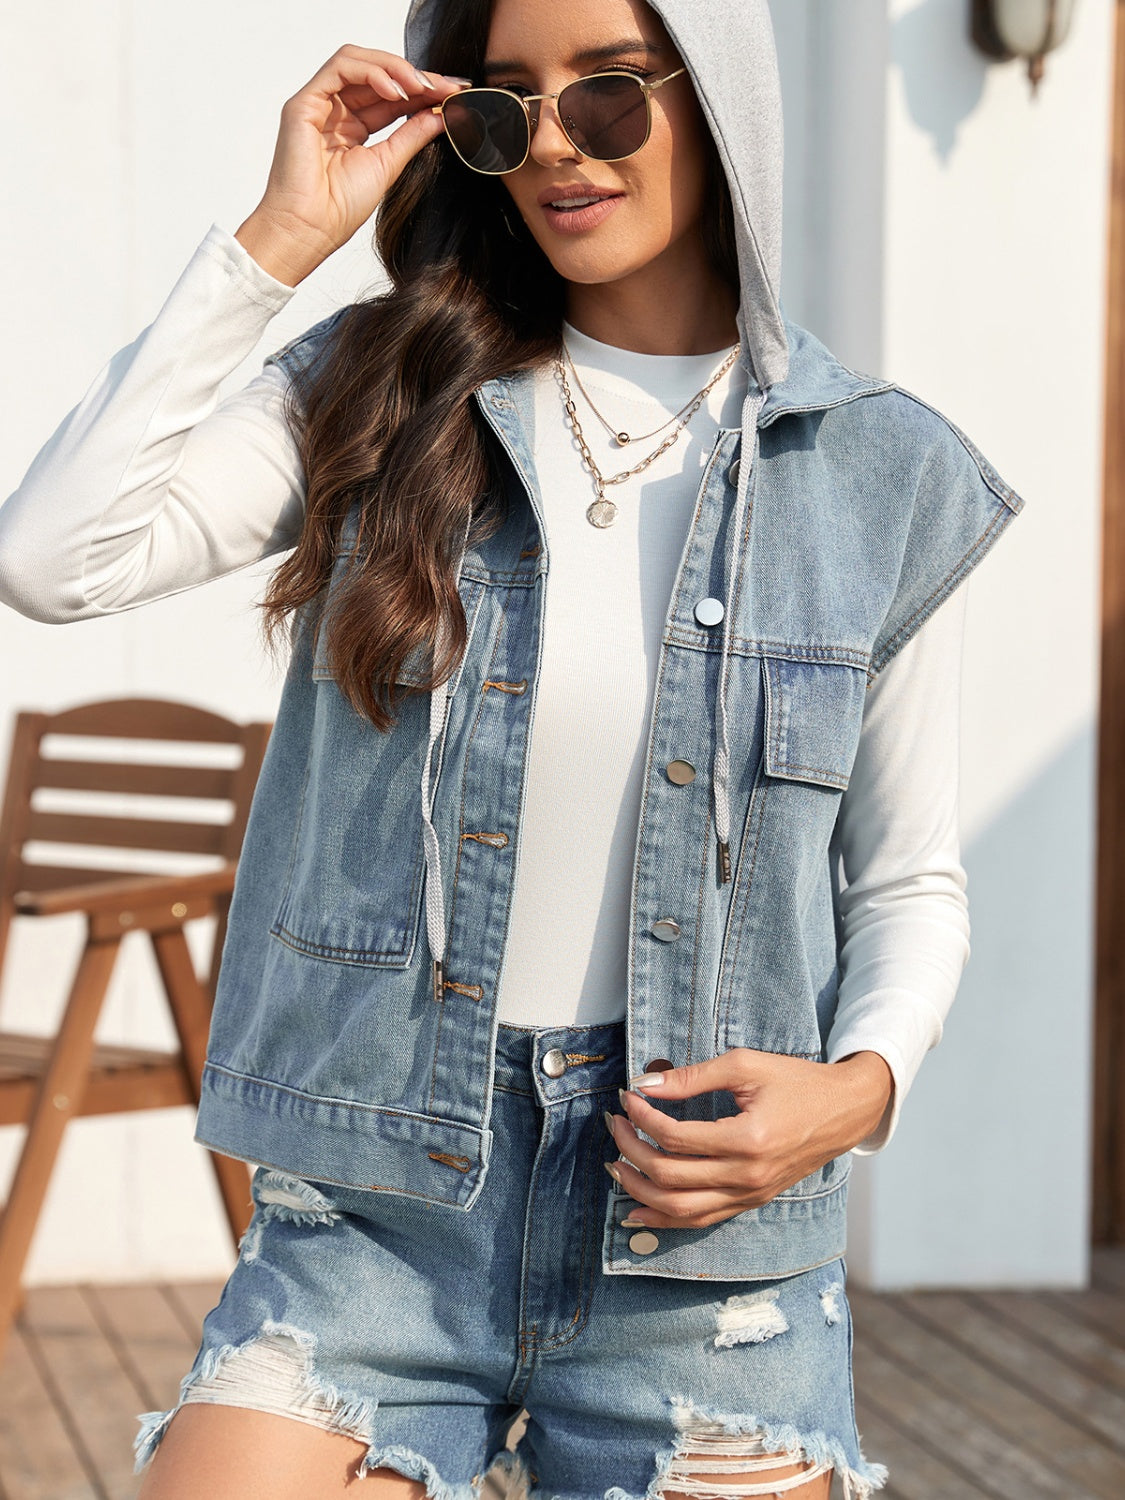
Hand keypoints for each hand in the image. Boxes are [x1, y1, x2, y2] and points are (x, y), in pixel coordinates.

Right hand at [235, 46, 469, 285]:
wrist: (311, 229)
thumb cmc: (340, 208)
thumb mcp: (388, 164)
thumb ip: (412, 135)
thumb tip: (442, 114)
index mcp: (353, 126)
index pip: (390, 96)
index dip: (422, 91)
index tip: (455, 94)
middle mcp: (334, 111)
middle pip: (376, 74)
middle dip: (415, 77)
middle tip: (447, 87)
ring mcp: (318, 104)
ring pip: (358, 61)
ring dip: (395, 69)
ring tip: (423, 87)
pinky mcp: (304, 102)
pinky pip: (340, 68)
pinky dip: (371, 72)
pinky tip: (396, 91)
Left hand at [606, 1048, 893, 1229]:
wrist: (842, 1111)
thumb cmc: (795, 1082)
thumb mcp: (744, 1066)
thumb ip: (693, 1076)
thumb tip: (644, 1084)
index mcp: (748, 1139)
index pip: (676, 1138)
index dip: (642, 1118)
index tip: (627, 1096)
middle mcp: (748, 1176)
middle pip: (670, 1176)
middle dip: (631, 1150)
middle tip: (614, 1124)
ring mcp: (750, 1195)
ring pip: (680, 1209)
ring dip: (640, 1190)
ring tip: (615, 1166)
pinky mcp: (750, 1202)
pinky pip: (700, 1220)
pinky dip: (664, 1218)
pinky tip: (637, 1210)